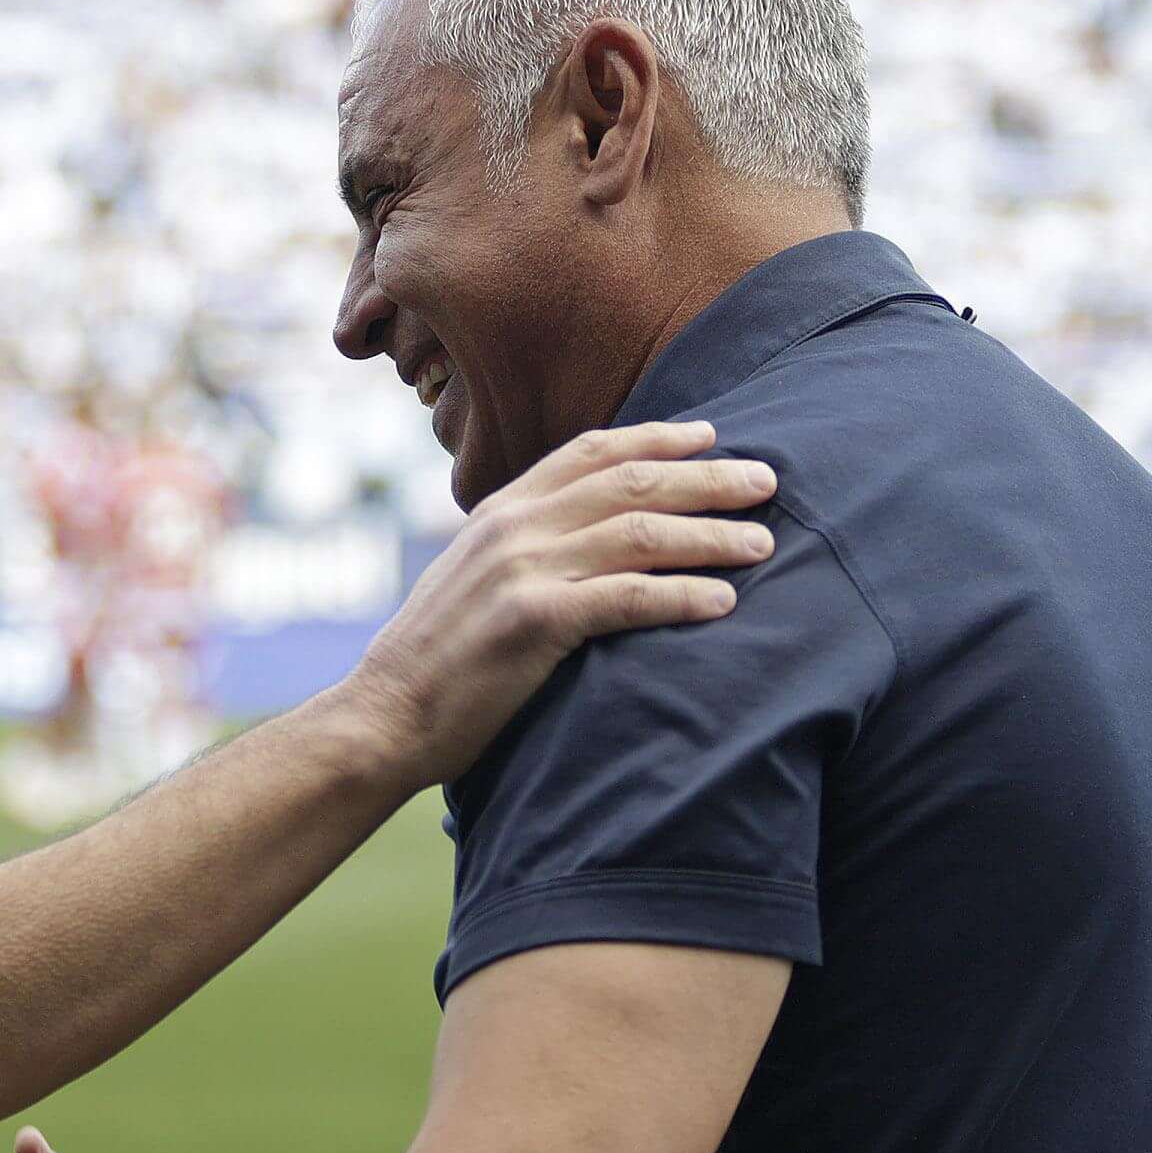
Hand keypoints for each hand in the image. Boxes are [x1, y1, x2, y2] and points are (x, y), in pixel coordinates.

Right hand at [330, 420, 774, 789]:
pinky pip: (627, 597)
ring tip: (762, 542)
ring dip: (709, 535)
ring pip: (639, 533)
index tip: (710, 437)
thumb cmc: (437, 659)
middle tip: (768, 480)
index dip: (656, 438)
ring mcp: (522, 571)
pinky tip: (725, 602)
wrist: (384, 715)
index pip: (589, 451)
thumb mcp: (473, 579)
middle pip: (630, 482)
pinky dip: (682, 594)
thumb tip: (581, 537)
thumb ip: (523, 547)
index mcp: (500, 510)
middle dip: (707, 478)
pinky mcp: (534, 622)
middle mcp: (514, 527)